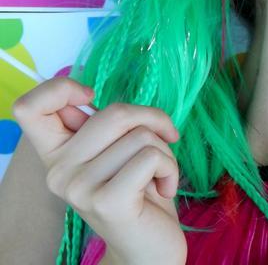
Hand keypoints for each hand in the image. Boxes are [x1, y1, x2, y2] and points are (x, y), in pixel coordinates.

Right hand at [12, 77, 186, 263]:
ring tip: (156, 175)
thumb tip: (88, 96)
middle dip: (152, 121)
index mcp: (55, 154)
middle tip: (161, 142)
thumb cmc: (139, 191)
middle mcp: (57, 172)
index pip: (28, 107)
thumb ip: (102, 126)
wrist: (149, 248)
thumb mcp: (115, 152)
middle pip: (114, 113)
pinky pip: (151, 156)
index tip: (92, 98)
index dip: (61, 88)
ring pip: (140, 135)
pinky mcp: (107, 201)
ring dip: (165, 151)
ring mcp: (79, 188)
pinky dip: (170, 168)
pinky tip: (163, 189)